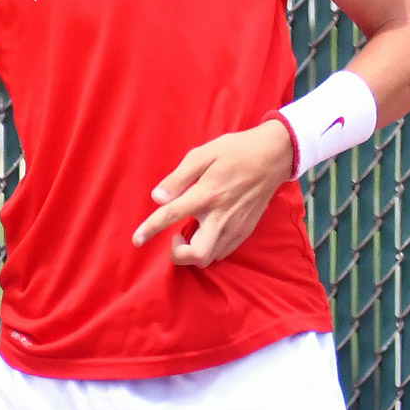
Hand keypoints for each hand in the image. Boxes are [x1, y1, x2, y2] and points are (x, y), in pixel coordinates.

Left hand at [131, 121, 293, 266]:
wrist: (272, 156)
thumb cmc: (234, 151)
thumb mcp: (202, 155)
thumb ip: (178, 178)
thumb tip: (157, 197)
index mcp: (206, 195)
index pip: (171, 216)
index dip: (150, 229)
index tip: (137, 239)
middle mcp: (221, 216)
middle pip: (197, 255)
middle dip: (179, 254)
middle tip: (175, 236)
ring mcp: (236, 227)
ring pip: (211, 257)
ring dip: (195, 252)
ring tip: (190, 232)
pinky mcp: (246, 230)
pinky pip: (224, 252)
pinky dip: (210, 249)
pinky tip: (206, 231)